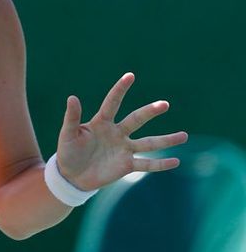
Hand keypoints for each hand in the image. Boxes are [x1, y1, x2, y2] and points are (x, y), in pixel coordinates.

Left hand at [56, 72, 187, 190]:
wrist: (71, 176)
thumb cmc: (68, 152)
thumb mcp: (68, 134)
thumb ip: (72, 118)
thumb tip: (72, 97)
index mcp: (101, 122)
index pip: (112, 103)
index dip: (120, 89)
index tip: (130, 75)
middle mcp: (116, 133)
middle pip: (136, 120)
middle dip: (149, 112)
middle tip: (164, 104)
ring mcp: (123, 149)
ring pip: (148, 143)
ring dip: (166, 140)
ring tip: (184, 136)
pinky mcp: (127, 165)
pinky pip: (147, 164)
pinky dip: (161, 164)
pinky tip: (176, 161)